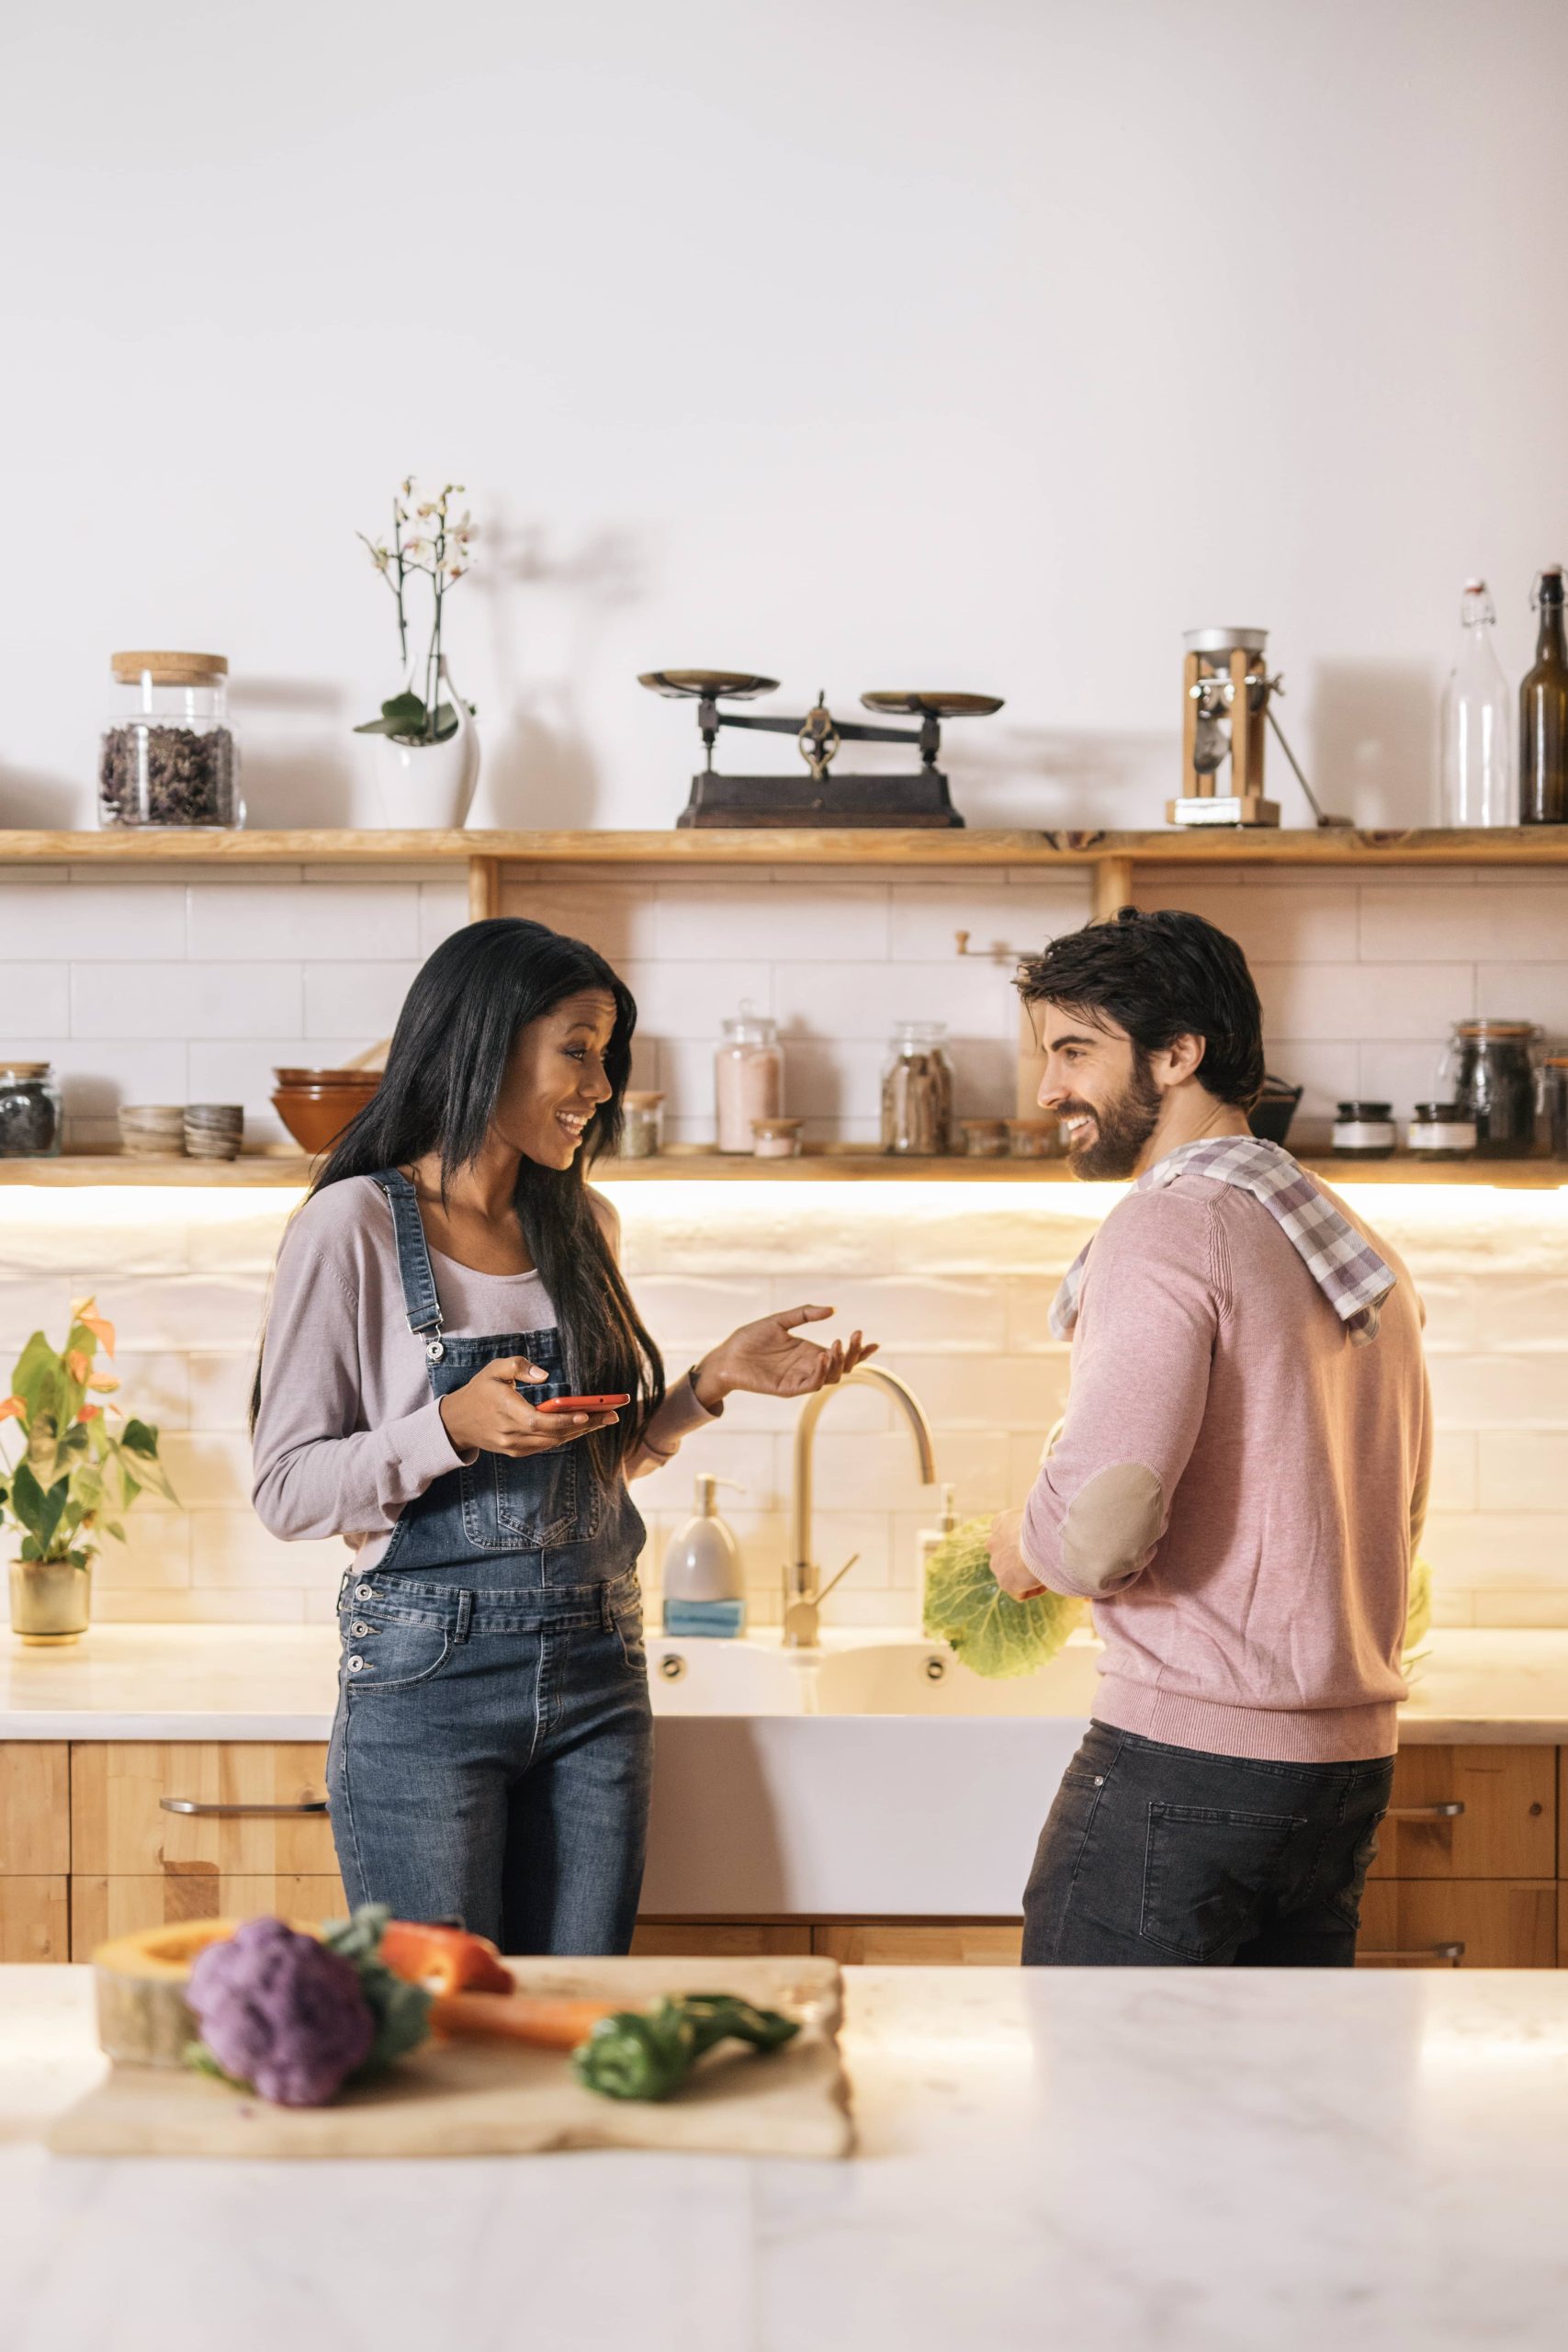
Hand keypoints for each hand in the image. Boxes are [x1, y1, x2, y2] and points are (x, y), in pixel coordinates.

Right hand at [438, 1357, 621, 1458]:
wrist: (456, 1423)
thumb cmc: (479, 1391)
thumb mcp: (494, 1369)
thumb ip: (519, 1366)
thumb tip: (544, 1375)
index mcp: (506, 1412)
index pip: (539, 1421)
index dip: (564, 1420)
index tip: (587, 1412)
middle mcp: (511, 1434)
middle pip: (554, 1434)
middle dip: (585, 1424)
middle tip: (612, 1414)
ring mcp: (514, 1447)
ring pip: (554, 1442)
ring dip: (580, 1431)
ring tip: (605, 1418)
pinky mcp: (517, 1452)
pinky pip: (547, 1445)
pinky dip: (567, 1436)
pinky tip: (584, 1426)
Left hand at [692, 1307, 877, 1408]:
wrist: (727, 1355)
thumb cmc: (750, 1339)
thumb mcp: (780, 1321)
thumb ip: (805, 1314)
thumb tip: (832, 1309)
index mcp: (809, 1352)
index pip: (841, 1354)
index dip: (859, 1351)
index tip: (874, 1342)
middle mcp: (808, 1366)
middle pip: (841, 1366)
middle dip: (853, 1353)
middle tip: (855, 1336)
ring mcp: (799, 1378)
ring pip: (830, 1376)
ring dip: (838, 1361)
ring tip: (836, 1344)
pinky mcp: (788, 1388)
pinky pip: (811, 1384)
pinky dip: (820, 1371)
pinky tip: (821, 1356)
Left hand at [987, 1507, 1046, 1599]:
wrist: (1042, 1543)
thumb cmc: (1048, 1524)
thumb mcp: (1043, 1512)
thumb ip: (1042, 1517)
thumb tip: (1058, 1513)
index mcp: (1001, 1521)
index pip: (1008, 1532)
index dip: (1027, 1540)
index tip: (1043, 1543)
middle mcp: (993, 1542)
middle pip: (1009, 1554)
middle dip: (1024, 1558)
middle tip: (1047, 1559)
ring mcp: (996, 1563)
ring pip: (1014, 1574)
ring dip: (1029, 1575)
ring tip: (1050, 1571)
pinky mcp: (1005, 1582)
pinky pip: (1020, 1592)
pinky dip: (1035, 1589)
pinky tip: (1048, 1581)